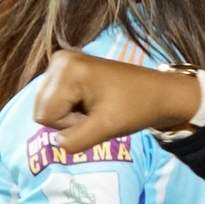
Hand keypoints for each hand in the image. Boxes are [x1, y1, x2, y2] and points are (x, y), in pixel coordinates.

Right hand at [31, 48, 202, 155]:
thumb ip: (76, 139)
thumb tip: (56, 143)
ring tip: (98, 107)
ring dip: (72, 115)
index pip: (45, 115)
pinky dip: (74, 107)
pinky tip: (94, 102)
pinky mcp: (69, 68)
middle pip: (43, 109)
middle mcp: (60, 60)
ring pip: (48, 106)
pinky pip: (56, 99)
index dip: (70, 124)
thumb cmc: (137, 108)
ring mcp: (63, 63)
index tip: (97, 116)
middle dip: (69, 119)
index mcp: (67, 69)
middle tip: (98, 113)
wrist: (161, 93)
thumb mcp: (106, 128)